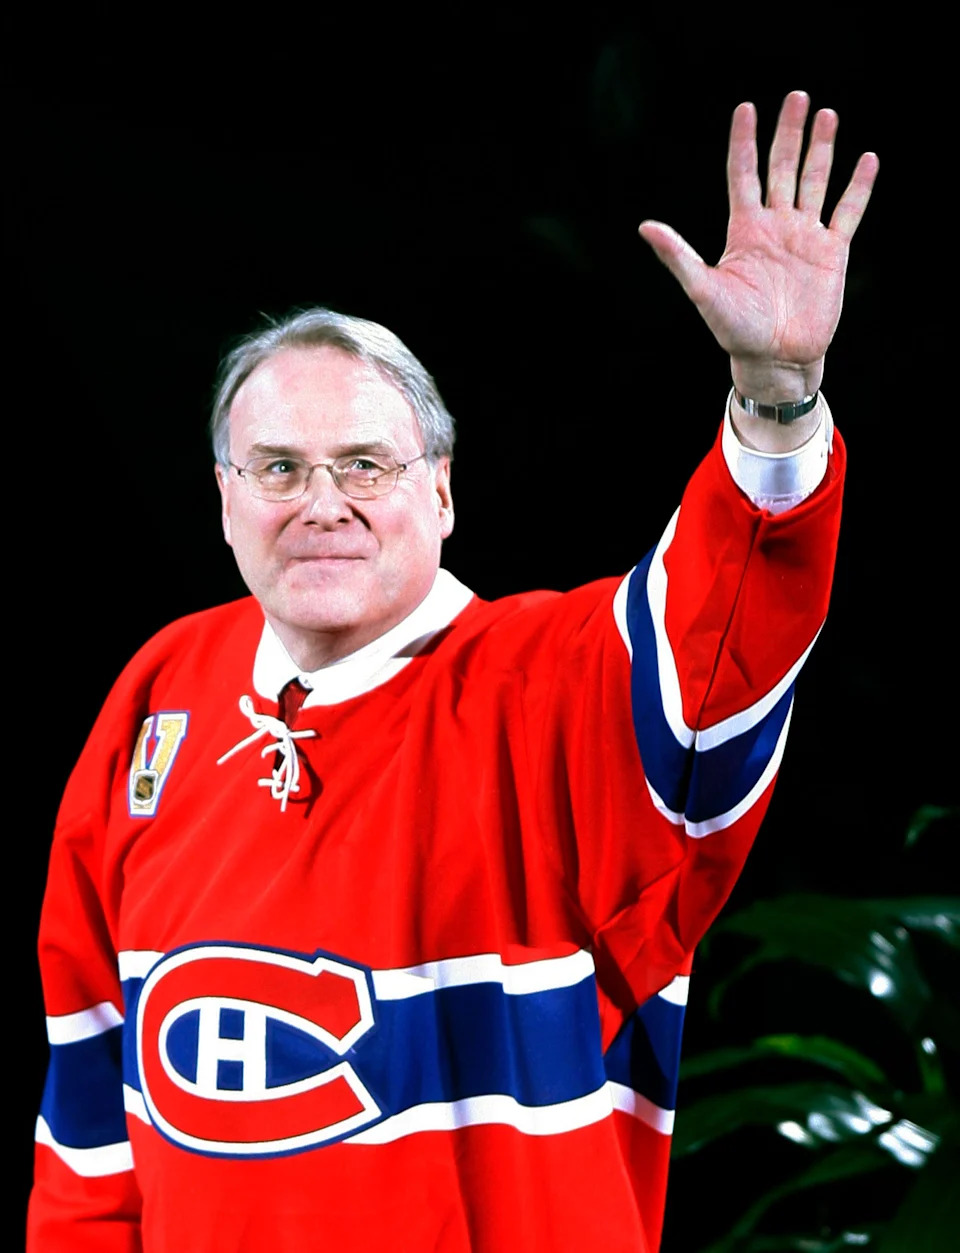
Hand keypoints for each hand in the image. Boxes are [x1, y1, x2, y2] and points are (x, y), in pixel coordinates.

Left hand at [638, 91, 878, 404]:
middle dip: (788, 132)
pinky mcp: (832, 252)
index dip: (744, 142)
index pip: (742, 174)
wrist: (775, 358)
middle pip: (781, 168)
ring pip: (814, 181)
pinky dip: (857, 187)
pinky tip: (867, 159)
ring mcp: (804, 236)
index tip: (746, 107)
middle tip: (796, 96)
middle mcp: (774, 226)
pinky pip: (847, 212)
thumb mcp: (704, 291)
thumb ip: (679, 257)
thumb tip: (645, 227)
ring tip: (827, 114)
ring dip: (821, 149)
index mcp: (743, 230)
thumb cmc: (735, 330)